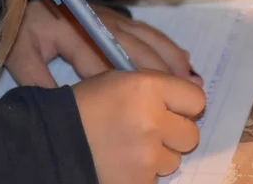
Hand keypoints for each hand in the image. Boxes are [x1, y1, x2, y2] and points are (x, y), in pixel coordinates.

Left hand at [6, 0, 202, 86]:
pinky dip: (167, 45)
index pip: (107, 64)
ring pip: (149, 39)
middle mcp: (104, 24)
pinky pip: (149, 31)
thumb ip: (37, 80)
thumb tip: (63, 105)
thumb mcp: (20, 54)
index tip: (152, 104)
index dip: (130, 85)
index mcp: (79, 33)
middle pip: (137, 50)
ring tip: (191, 77)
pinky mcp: (119, 17)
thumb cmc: (24, 29)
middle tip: (188, 93)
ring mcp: (114, 19)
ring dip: (171, 58)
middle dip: (162, 73)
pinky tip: (182, 57)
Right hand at [73, 70, 205, 182]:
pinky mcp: (139, 181)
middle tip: (152, 130)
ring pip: (174, 159)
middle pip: (191, 134)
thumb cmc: (88, 104)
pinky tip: (123, 161)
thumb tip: (198, 94)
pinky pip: (156, 178)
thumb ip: (160, 84)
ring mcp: (146, 155)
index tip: (173, 109)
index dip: (185, 105)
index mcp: (148, 87)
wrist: (54, 140)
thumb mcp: (122, 79)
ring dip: (158, 155)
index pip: (197, 100)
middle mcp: (152, 120)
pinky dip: (143, 173)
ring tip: (131, 146)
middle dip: (175, 133)